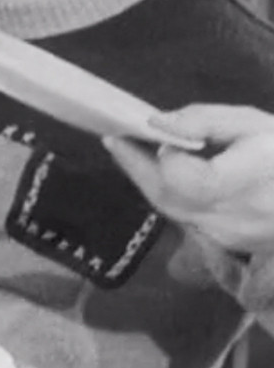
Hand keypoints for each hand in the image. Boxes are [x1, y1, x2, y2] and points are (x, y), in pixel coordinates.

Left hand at [104, 104, 273, 253]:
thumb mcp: (252, 123)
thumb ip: (202, 121)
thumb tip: (155, 123)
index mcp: (236, 188)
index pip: (176, 175)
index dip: (163, 152)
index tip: (152, 130)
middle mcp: (227, 221)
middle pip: (163, 198)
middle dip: (135, 168)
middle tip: (114, 139)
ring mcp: (229, 239)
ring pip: (173, 212)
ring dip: (151, 182)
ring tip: (133, 152)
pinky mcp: (233, 246)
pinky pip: (191, 220)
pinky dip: (174, 197)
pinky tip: (169, 175)